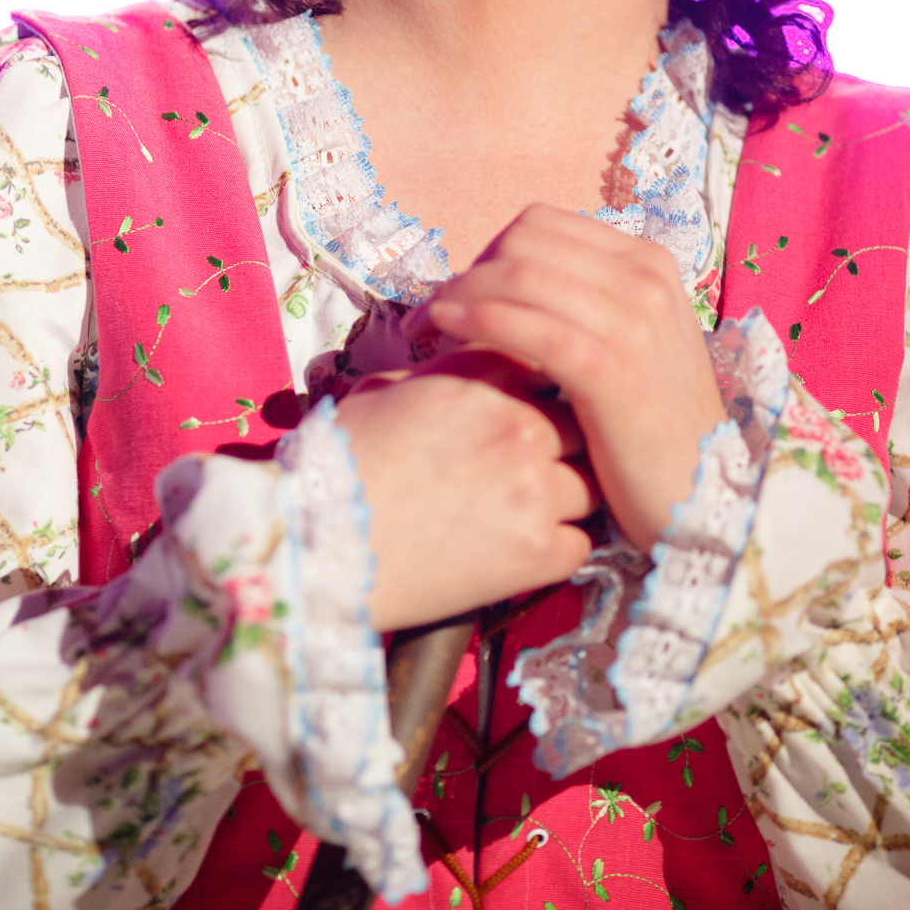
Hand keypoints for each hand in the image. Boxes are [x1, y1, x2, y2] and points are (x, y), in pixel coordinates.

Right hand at [336, 361, 596, 631]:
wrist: (320, 547)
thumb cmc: (339, 466)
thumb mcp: (382, 391)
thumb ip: (438, 373)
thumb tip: (455, 369)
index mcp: (483, 377)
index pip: (545, 357)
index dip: (538, 385)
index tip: (528, 404)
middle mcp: (521, 425)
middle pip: (580, 420)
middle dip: (562, 438)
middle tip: (529, 463)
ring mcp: (536, 489)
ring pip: (590, 482)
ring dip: (566, 493)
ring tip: (525, 507)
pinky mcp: (539, 551)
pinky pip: (580, 542)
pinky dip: (557, 546)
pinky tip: (521, 546)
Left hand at [423, 206, 726, 553]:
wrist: (704, 498)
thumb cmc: (651, 430)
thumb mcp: (631, 347)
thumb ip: (585, 305)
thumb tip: (508, 284)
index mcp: (647, 263)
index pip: (542, 225)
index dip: (488, 252)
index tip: (460, 293)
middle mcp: (645, 280)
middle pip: (524, 241)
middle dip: (468, 270)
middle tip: (436, 314)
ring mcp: (633, 322)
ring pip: (520, 274)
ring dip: (459, 293)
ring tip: (428, 328)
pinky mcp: (612, 371)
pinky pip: (528, 325)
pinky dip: (477, 318)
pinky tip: (445, 334)